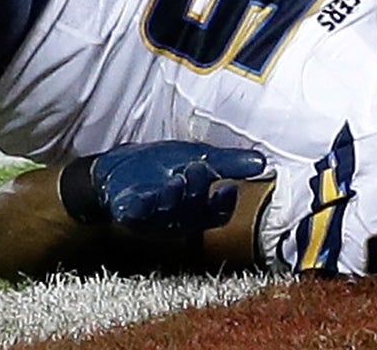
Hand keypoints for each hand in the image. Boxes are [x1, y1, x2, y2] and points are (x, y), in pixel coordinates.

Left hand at [68, 141, 268, 232]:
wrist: (114, 170)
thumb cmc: (158, 166)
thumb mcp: (196, 157)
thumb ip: (228, 162)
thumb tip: (262, 162)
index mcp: (196, 208)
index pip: (217, 214)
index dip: (223, 204)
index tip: (229, 188)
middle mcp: (178, 218)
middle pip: (194, 213)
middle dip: (197, 191)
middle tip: (197, 168)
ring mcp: (152, 219)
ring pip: (169, 214)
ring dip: (174, 197)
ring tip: (176, 178)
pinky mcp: (128, 213)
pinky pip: (138, 213)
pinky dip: (143, 206)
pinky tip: (146, 196)